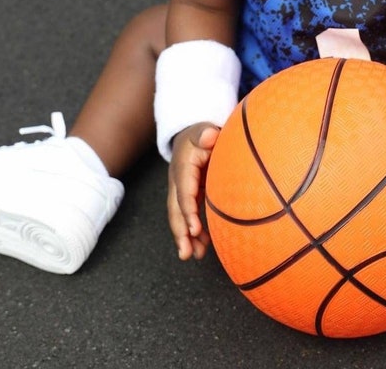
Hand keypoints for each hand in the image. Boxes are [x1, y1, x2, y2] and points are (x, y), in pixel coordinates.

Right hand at [167, 122, 219, 259]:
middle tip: (186, 253)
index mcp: (182, 168)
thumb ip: (205, 132)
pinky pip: (189, 215)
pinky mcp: (190, 195)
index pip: (184, 192)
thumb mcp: (203, 130)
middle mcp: (178, 182)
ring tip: (194, 255)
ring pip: (180, 216)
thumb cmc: (202, 133)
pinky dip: (194, 231)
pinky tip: (202, 245)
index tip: (194, 228)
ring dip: (186, 237)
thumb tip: (210, 135)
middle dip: (180, 232)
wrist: (192, 133)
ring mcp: (182, 190)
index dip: (188, 210)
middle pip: (176, 209)